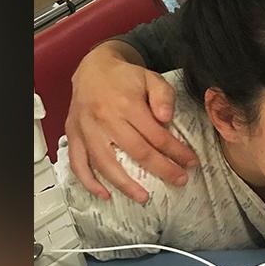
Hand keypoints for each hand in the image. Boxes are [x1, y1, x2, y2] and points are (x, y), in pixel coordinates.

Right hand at [64, 42, 198, 202]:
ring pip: (105, 163)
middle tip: (179, 181)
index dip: (176, 152)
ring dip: (124, 184)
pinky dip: (89, 182)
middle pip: (136, 152)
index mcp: (126, 104)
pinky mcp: (73, 136)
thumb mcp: (150, 77)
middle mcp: (104, 118)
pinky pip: (77, 163)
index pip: (156, 135)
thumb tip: (166, 118)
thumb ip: (163, 96)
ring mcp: (86, 129)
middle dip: (161, 169)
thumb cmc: (125, 76)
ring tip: (143, 198)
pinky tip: (104, 195)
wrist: (93, 67)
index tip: (191, 163)